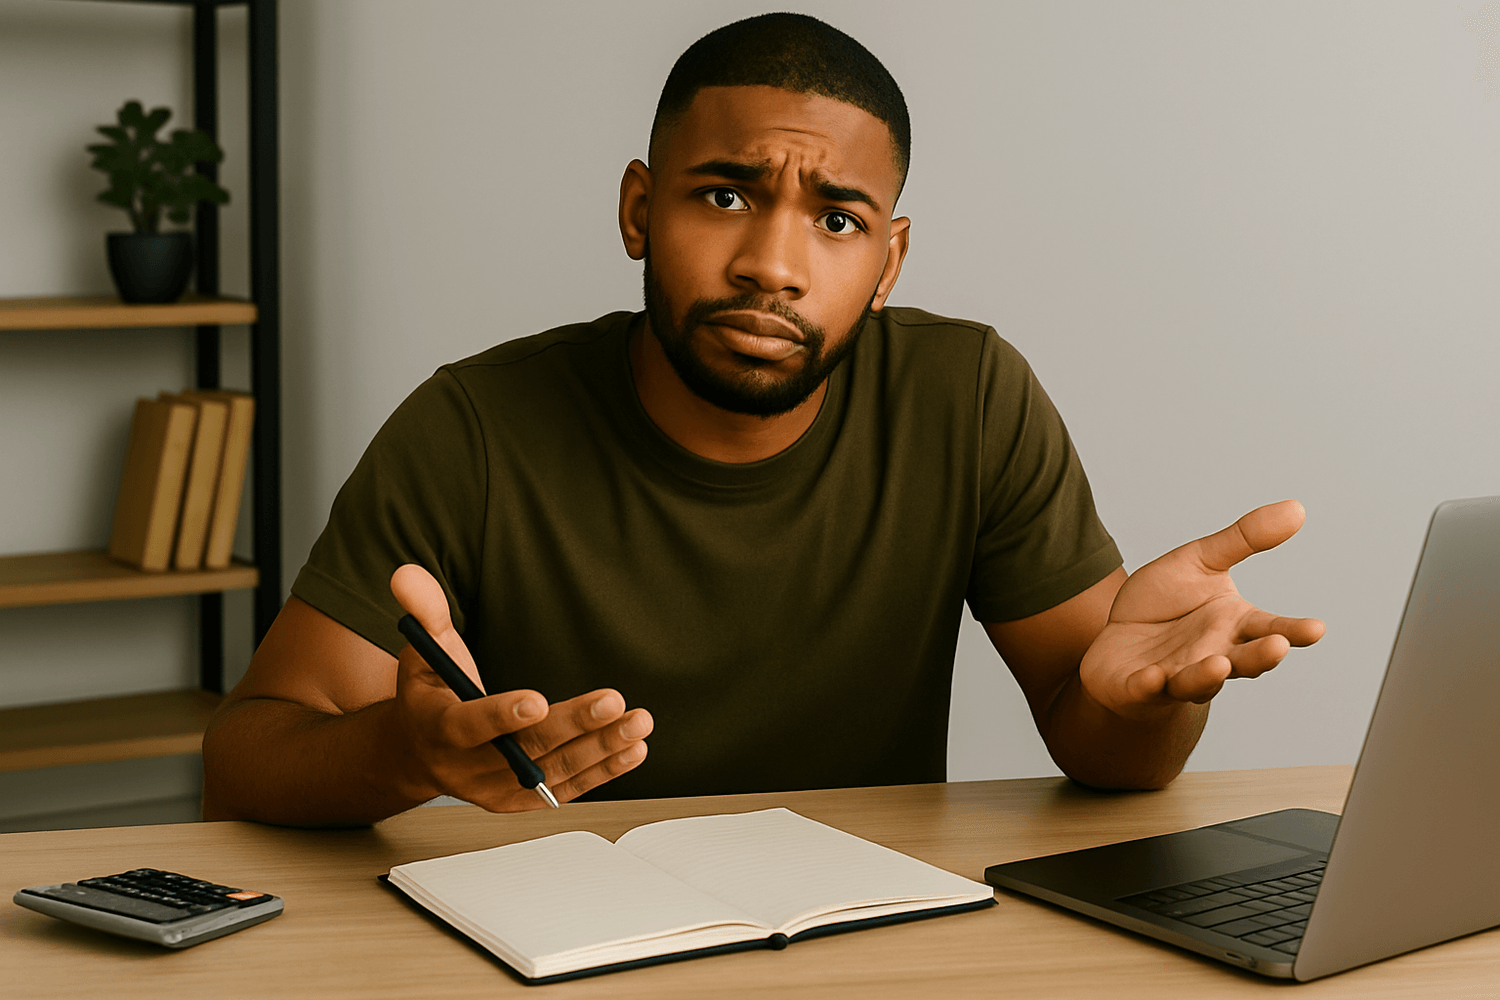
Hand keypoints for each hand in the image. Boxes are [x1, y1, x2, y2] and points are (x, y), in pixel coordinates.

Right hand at [388, 564, 651, 809]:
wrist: (421, 752)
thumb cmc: (430, 694)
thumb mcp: (422, 650)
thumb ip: (423, 612)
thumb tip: (407, 573)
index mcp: (437, 728)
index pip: (469, 726)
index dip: (502, 715)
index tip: (538, 700)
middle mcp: (465, 768)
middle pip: (524, 750)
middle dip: (572, 725)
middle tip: (612, 701)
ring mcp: (495, 790)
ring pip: (552, 773)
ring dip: (600, 749)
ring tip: (638, 723)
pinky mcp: (521, 801)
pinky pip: (565, 789)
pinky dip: (602, 771)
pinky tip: (633, 749)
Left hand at [1079, 500, 1324, 720]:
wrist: (1116, 638)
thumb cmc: (1164, 603)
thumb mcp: (1201, 561)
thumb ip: (1244, 539)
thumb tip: (1296, 508)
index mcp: (1232, 626)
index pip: (1268, 629)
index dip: (1292, 631)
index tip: (1316, 628)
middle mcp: (1212, 655)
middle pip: (1242, 661)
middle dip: (1259, 656)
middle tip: (1277, 647)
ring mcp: (1176, 675)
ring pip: (1196, 681)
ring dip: (1207, 675)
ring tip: (1219, 664)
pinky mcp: (1137, 687)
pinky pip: (1144, 690)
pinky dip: (1148, 686)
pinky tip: (1152, 677)